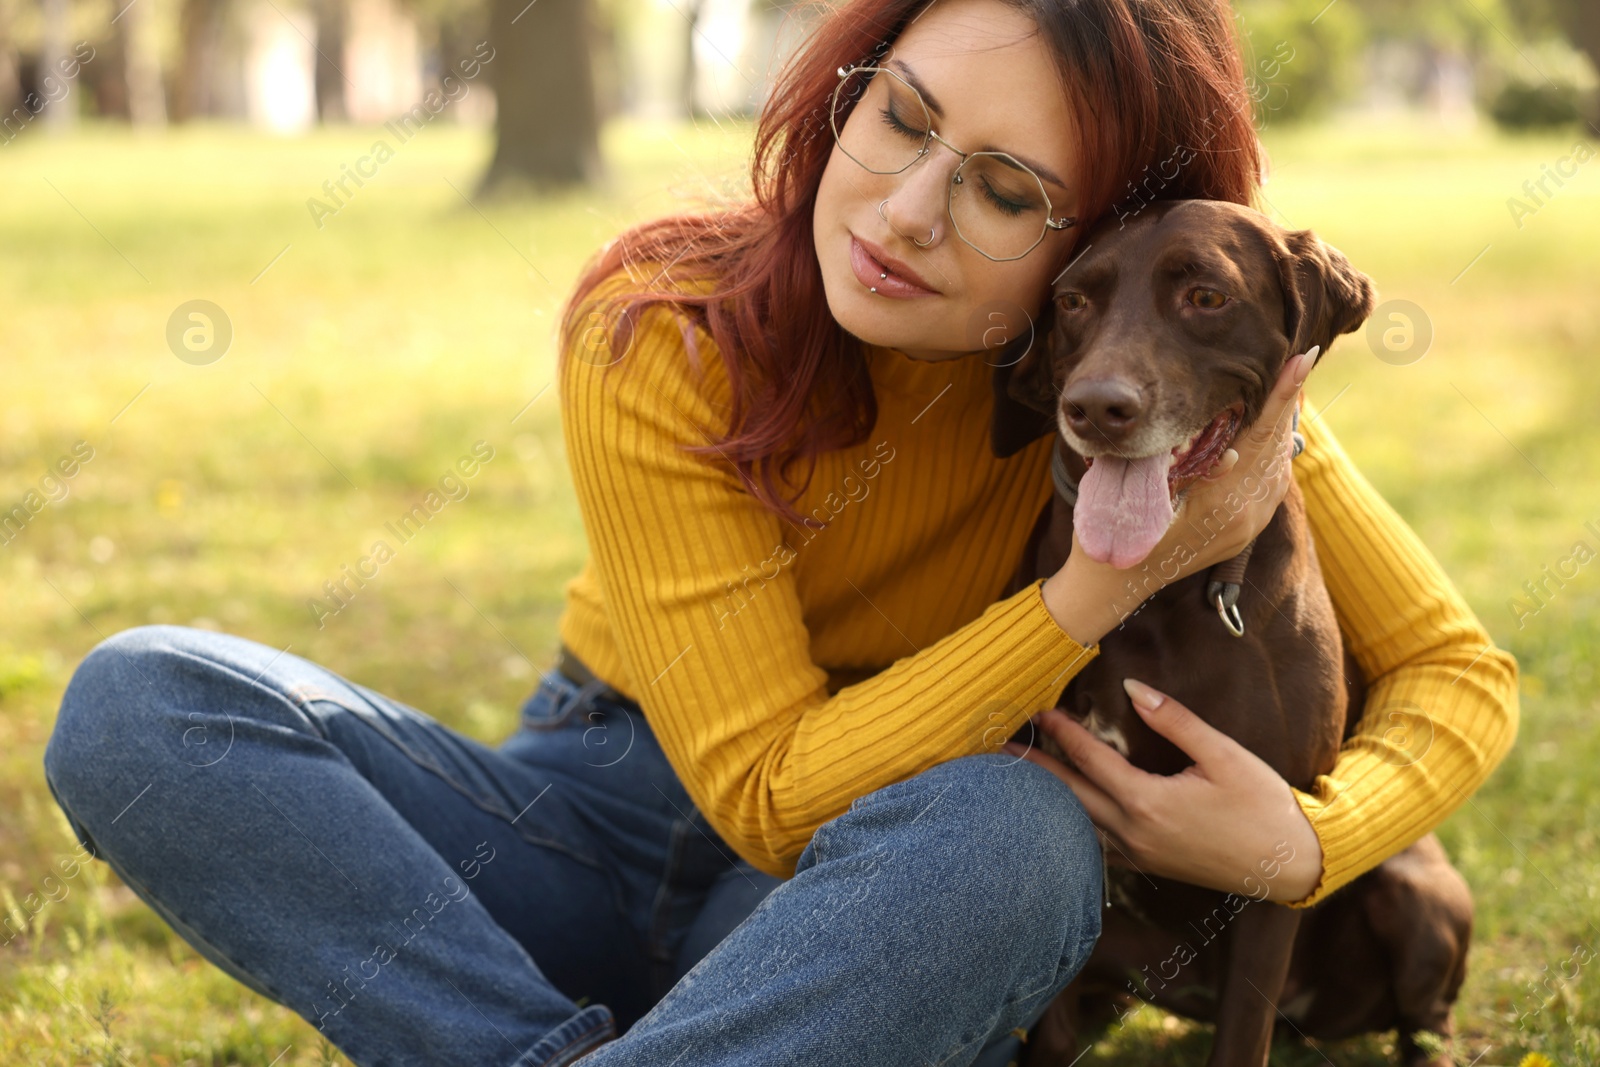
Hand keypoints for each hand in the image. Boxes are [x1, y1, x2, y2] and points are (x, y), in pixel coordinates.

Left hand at [1003, 677, 1322, 903]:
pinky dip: (1074, 826)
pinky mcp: (1148, 865)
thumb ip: (1174, 720)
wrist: (1292, 865)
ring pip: (1079, 824)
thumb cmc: (1264, 807)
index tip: (1037, 710)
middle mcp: (1135, 833)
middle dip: (1033, 771)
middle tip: (997, 750)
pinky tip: (1060, 817)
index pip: (1091, 761)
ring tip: (1018, 780)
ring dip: (1048, 800)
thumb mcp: (1225, 755)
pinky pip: (1098, 845)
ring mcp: (1139, 854)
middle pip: (1069, 796)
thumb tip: (1133, 689)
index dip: (1061, 733)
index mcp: (1150, 803)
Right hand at [1039, 347, 1316, 647]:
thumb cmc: (1114, 533)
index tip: (1303, 359)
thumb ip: (1178, 468)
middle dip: (1285, 404)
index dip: (1282, 396)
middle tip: (1295, 363)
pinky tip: (1263, 434)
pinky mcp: (1244, 532)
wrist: (1112, 585)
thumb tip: (1228, 448)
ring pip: (1278, 464)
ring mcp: (1248, 527)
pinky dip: (1269, 452)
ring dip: (1278, 427)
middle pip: (1277, 447)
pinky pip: (1270, 483)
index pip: (1261, 437)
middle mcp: (1245, 517)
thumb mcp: (1135, 492)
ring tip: (1282, 390)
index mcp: (1223, 505)